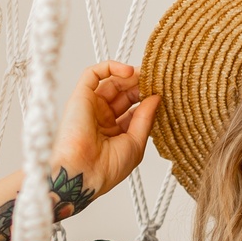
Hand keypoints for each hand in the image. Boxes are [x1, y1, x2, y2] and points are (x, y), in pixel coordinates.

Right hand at [51, 61, 160, 200]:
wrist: (84, 174)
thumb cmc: (106, 169)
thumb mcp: (136, 143)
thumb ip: (145, 118)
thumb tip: (156, 98)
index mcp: (114, 134)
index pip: (133, 110)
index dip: (147, 100)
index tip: (161, 93)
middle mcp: (101, 119)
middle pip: (123, 93)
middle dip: (140, 86)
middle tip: (155, 80)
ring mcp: (90, 107)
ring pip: (111, 81)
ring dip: (130, 76)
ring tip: (145, 75)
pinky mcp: (80, 96)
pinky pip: (93, 73)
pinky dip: (111, 67)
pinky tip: (129, 72)